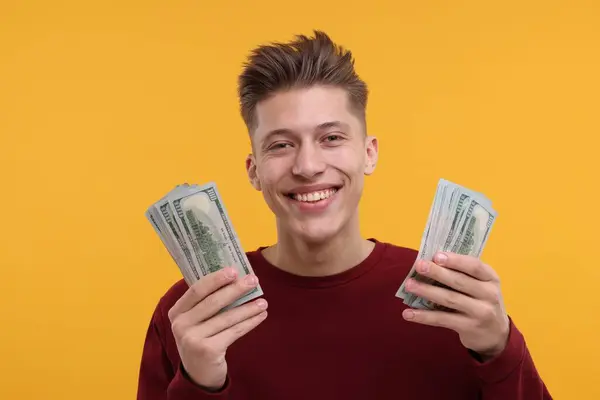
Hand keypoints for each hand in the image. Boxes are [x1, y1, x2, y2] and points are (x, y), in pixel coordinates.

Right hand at [167, 267, 267, 389]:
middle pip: (213, 301)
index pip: (197, 289)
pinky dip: (249, 323)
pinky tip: (260, 316)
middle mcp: (180, 325)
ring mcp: (192, 339)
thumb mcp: (196, 321)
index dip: (216, 279)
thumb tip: (235, 278)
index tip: (234, 270)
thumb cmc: (201, 340)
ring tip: (263, 302)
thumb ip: (206, 302)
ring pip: (226, 318)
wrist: (198, 375)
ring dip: (248, 308)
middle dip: (236, 289)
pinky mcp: (207, 351)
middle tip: (253, 280)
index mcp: (176, 312)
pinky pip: (233, 332)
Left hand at [402, 252, 509, 358]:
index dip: (455, 260)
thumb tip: (431, 261)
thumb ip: (463, 273)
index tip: (436, 255)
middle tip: (419, 266)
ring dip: (427, 291)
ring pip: (449, 299)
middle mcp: (489, 294)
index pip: (474, 266)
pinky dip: (424, 316)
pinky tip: (408, 313)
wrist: (496, 334)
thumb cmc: (481, 301)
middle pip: (459, 281)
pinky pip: (443, 319)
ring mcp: (480, 312)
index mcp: (491, 278)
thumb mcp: (481, 285)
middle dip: (437, 272)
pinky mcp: (469, 328)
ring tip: (409, 285)